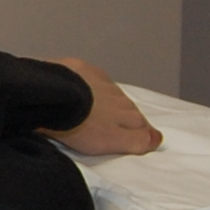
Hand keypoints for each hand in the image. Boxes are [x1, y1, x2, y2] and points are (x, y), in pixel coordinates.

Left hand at [45, 57, 161, 155]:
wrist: (52, 97)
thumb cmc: (79, 124)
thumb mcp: (111, 141)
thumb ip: (136, 140)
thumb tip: (157, 139)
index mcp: (127, 113)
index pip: (142, 124)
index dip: (141, 132)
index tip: (141, 137)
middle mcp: (117, 94)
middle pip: (128, 108)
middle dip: (127, 117)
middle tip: (120, 126)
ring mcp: (98, 79)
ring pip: (111, 92)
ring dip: (109, 100)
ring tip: (100, 111)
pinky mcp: (78, 68)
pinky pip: (91, 77)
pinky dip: (91, 84)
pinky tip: (84, 90)